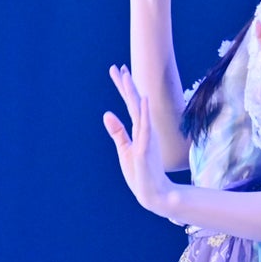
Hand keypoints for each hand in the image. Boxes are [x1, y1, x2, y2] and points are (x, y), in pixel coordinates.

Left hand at [103, 64, 174, 215]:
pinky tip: (143, 100)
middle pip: (133, 103)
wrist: (153, 193)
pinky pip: (145, 127)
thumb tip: (107, 113)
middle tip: (118, 67)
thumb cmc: (140, 173)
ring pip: (139, 111)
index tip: (117, 71)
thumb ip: (118, 132)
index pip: (129, 105)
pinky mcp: (146, 148)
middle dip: (126, 85)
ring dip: (133, 94)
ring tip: (127, 77)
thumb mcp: (125, 150)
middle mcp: (144, 131)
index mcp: (138, 131)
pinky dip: (144, 113)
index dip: (123, 88)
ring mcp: (146, 138)